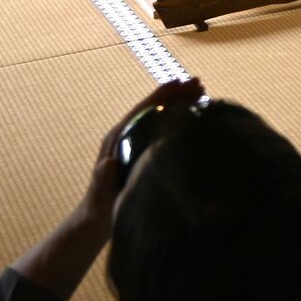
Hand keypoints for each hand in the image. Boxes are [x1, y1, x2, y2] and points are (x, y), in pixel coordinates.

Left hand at [11, 76, 206, 300]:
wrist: (98, 217)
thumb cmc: (100, 205)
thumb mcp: (101, 193)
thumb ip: (103, 178)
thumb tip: (108, 163)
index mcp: (118, 137)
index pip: (142, 109)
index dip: (161, 95)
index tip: (180, 83)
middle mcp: (127, 133)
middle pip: (154, 106)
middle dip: (176, 94)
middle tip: (199, 84)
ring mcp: (136, 140)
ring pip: (160, 114)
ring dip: (180, 102)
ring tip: (202, 93)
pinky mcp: (144, 148)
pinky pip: (163, 126)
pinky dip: (179, 116)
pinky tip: (194, 115)